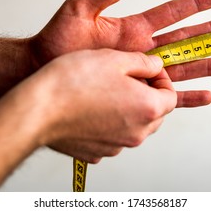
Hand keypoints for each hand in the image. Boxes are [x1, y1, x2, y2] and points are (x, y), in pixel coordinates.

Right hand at [25, 49, 175, 162]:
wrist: (38, 109)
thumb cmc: (73, 82)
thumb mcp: (115, 58)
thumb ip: (144, 62)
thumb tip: (156, 65)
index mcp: (147, 108)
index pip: (172, 96)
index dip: (162, 79)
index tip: (148, 70)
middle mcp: (136, 133)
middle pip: (155, 113)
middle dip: (147, 94)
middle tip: (127, 78)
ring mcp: (116, 146)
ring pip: (134, 125)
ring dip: (128, 109)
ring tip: (105, 90)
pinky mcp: (97, 152)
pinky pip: (113, 136)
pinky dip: (109, 123)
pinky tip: (91, 108)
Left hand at [31, 0, 210, 107]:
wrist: (42, 68)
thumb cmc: (58, 40)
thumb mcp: (81, 8)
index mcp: (133, 28)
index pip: (171, 13)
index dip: (194, 4)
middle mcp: (142, 49)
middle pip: (185, 40)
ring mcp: (141, 70)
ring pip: (183, 67)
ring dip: (208, 64)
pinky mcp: (135, 90)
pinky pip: (167, 94)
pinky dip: (187, 96)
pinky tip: (205, 95)